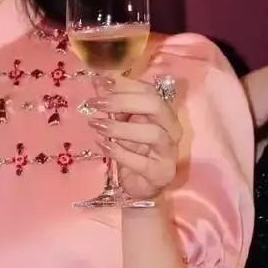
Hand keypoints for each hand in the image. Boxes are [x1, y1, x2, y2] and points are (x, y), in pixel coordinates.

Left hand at [87, 69, 181, 201]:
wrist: (138, 185)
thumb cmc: (131, 150)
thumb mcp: (120, 124)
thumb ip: (113, 105)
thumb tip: (97, 81)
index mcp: (162, 113)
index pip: (149, 91)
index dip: (125, 85)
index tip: (101, 83)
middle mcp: (171, 129)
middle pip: (155, 105)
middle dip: (122, 101)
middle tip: (95, 103)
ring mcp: (169, 152)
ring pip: (153, 133)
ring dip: (120, 128)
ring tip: (96, 125)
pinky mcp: (162, 172)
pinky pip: (142, 162)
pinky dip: (120, 152)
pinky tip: (103, 146)